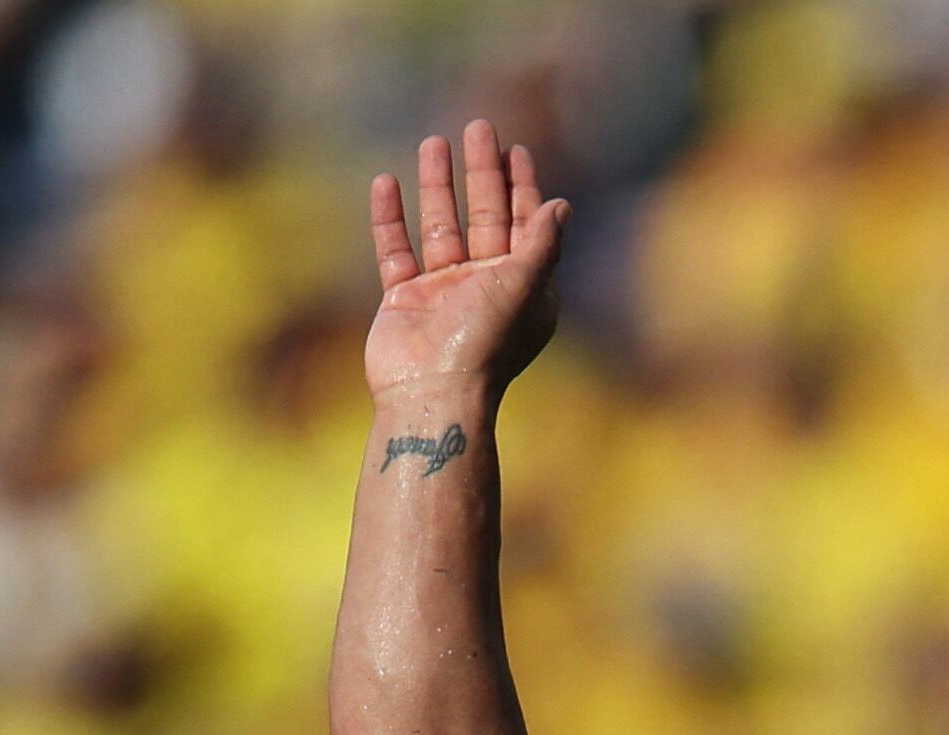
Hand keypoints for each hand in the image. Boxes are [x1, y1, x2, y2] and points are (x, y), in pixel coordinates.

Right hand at [364, 119, 565, 411]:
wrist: (433, 392)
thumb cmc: (484, 341)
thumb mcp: (523, 285)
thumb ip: (541, 243)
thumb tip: (561, 204)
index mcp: (521, 288)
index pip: (524, 225)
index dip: (521, 186)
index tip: (516, 149)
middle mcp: (485, 288)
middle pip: (484, 217)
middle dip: (481, 173)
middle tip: (477, 126)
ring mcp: (443, 293)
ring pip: (441, 227)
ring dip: (438, 186)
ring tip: (433, 141)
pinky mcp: (404, 300)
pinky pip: (396, 250)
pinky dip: (391, 218)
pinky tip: (387, 181)